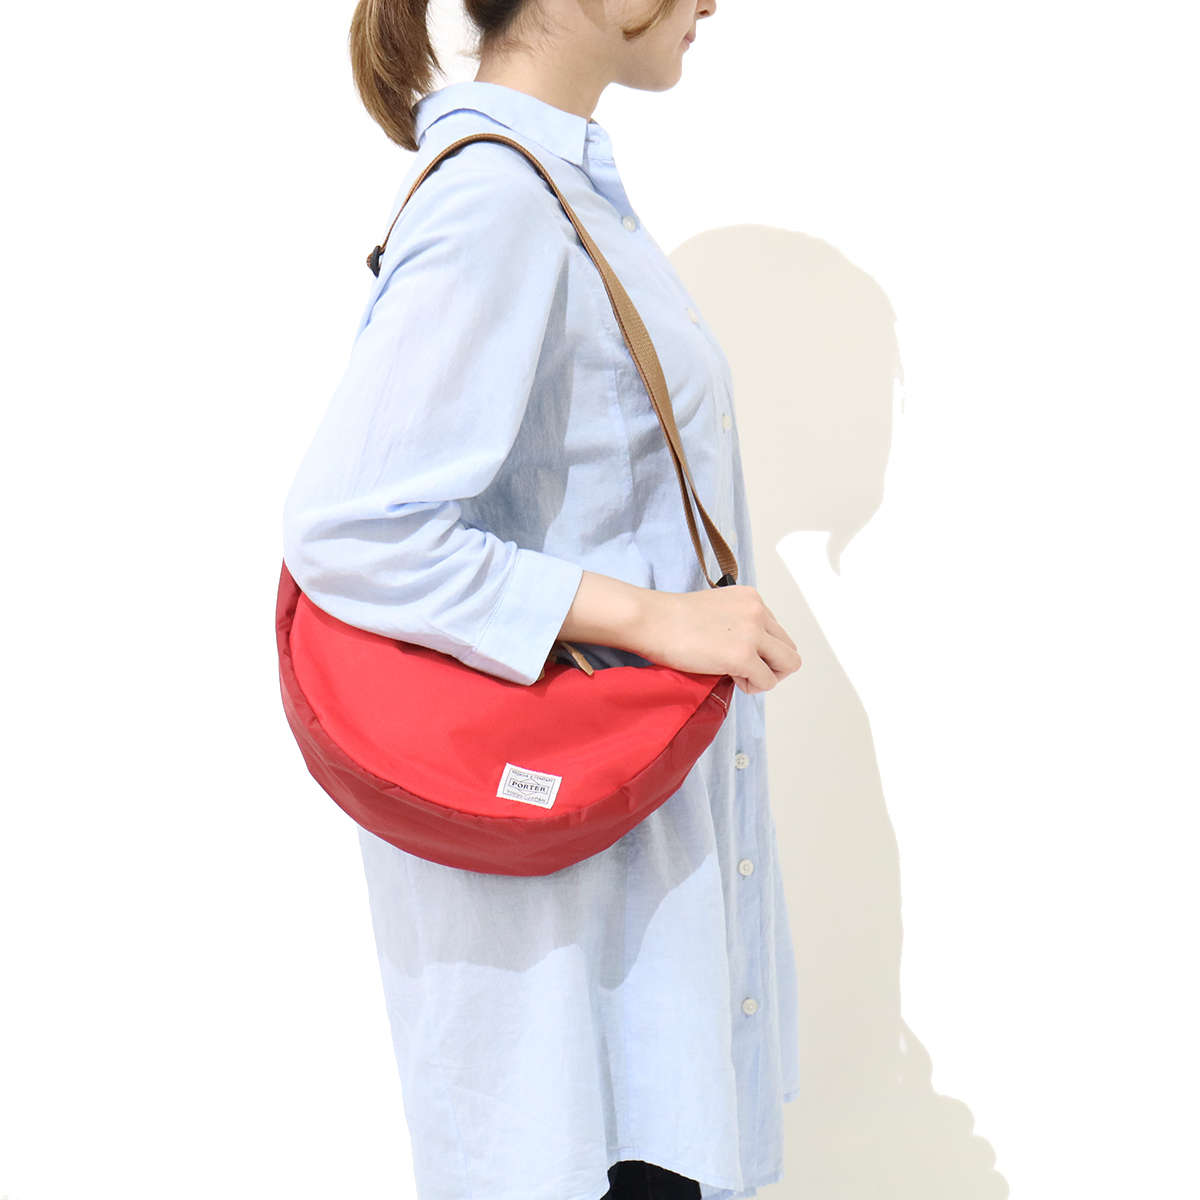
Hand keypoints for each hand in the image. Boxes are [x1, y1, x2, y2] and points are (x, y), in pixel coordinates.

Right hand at [558, 571, 800, 693]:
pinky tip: (729, 677)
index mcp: (751, 598)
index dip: (760, 650)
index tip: (735, 653)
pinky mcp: (743, 656)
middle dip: (769, 665)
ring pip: (787, 665)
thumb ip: (738, 622)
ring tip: (737, 675)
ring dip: (765, 676)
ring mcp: (753, 634)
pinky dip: (751, 687)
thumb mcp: (715, 608)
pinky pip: (767, 682)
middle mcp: (758, 612)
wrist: (652, 620)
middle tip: (742, 670)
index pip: (777, 632)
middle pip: (788, 649)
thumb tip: (748, 651)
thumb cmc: (671, 618)